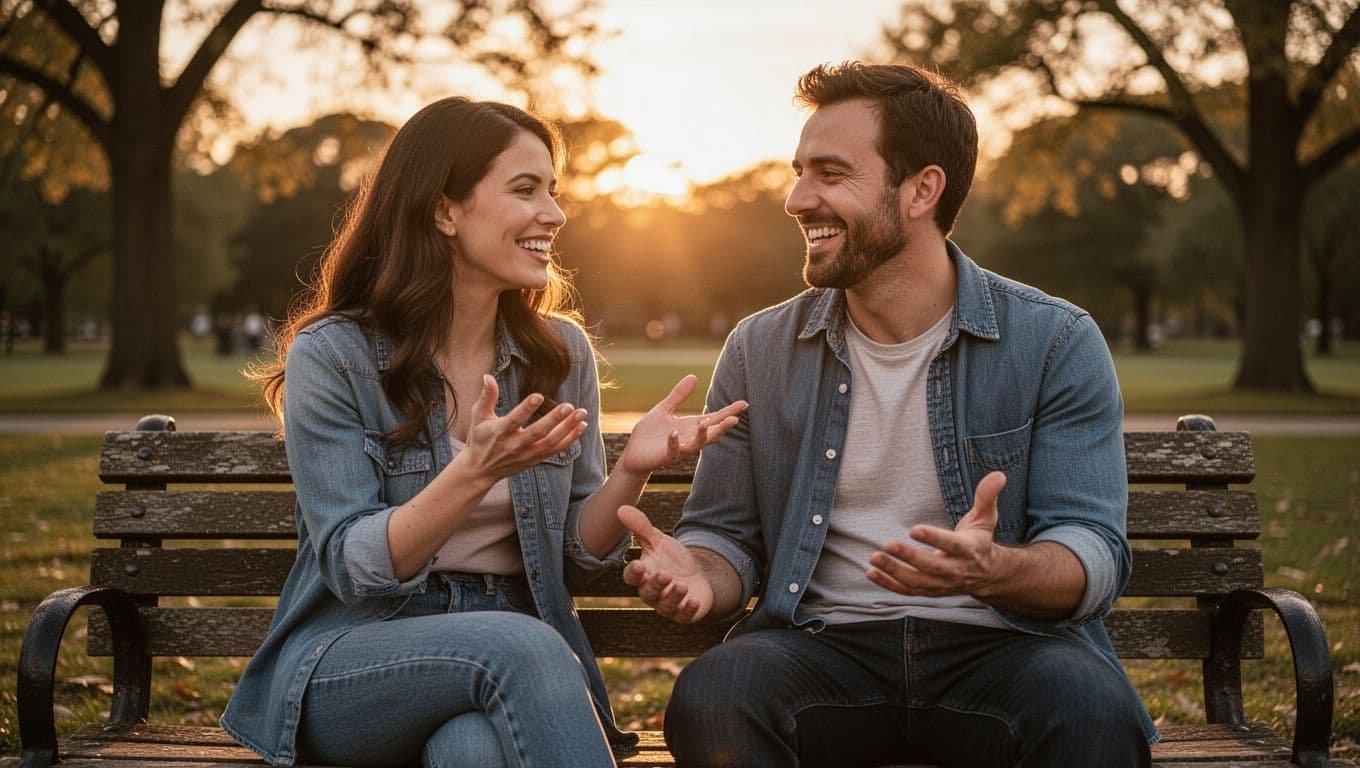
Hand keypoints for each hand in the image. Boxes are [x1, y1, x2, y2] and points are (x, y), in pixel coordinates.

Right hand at [459, 375, 587, 482]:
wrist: (480, 470)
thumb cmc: (479, 438)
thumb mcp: (478, 416)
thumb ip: (486, 397)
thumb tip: (488, 376)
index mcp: (499, 432)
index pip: (514, 420)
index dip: (526, 409)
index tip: (539, 396)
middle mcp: (514, 445)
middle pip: (537, 433)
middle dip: (554, 420)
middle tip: (569, 406)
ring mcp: (526, 454)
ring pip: (550, 442)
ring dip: (568, 428)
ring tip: (582, 414)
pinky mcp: (535, 459)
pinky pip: (556, 449)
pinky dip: (570, 439)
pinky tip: (582, 426)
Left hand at [617, 374, 746, 475]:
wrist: (634, 454)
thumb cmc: (651, 434)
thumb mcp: (665, 409)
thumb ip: (679, 395)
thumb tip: (694, 376)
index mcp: (691, 426)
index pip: (714, 418)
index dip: (729, 412)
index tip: (744, 403)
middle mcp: (689, 438)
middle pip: (712, 433)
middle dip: (723, 427)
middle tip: (735, 419)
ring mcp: (679, 449)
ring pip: (696, 445)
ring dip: (702, 435)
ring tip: (707, 424)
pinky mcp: (665, 456)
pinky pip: (673, 450)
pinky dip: (675, 442)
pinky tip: (675, 433)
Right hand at [618, 505, 713, 623]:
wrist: (696, 576)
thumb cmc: (672, 559)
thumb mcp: (658, 541)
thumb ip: (640, 527)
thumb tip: (621, 508)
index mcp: (643, 575)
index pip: (632, 577)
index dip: (633, 573)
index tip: (638, 564)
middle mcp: (652, 593)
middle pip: (648, 593)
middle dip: (656, 584)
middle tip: (665, 574)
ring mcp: (668, 605)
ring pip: (665, 606)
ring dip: (672, 597)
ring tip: (681, 585)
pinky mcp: (684, 613)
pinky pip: (683, 616)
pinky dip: (688, 610)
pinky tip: (694, 601)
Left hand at [866, 471, 1006, 597]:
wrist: (987, 576)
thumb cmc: (980, 542)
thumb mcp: (986, 518)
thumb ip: (987, 497)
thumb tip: (997, 475)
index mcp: (969, 550)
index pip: (952, 545)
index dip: (933, 538)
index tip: (914, 529)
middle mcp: (956, 570)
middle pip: (931, 567)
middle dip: (909, 557)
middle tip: (888, 544)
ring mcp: (942, 584)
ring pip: (917, 581)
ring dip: (894, 571)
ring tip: (875, 557)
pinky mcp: (930, 591)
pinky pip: (908, 591)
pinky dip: (889, 584)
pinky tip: (872, 573)